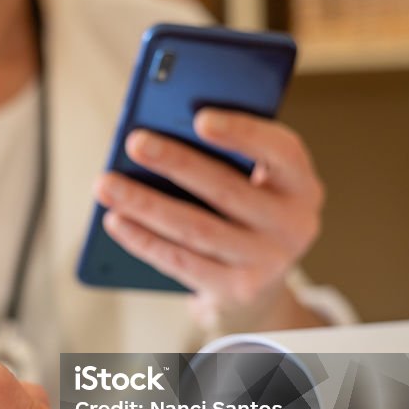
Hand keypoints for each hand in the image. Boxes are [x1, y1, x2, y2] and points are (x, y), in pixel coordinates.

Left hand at [94, 108, 325, 331]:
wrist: (259, 283)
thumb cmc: (245, 210)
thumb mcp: (253, 181)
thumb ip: (225, 156)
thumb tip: (161, 135)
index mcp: (301, 185)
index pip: (280, 151)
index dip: (242, 133)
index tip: (199, 118)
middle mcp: (294, 225)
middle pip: (227, 190)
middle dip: (176, 163)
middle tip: (135, 141)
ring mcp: (267, 262)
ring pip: (196, 229)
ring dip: (145, 204)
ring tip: (106, 184)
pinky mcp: (235, 290)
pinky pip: (180, 261)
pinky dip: (143, 240)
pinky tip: (115, 220)